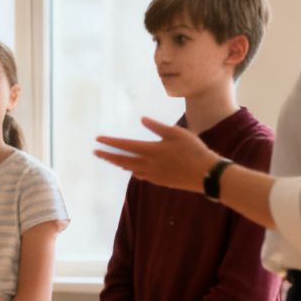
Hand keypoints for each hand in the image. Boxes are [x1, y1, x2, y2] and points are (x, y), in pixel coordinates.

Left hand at [94, 118, 221, 192]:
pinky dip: (133, 170)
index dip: (110, 142)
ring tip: (111, 159)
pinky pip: (141, 175)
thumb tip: (142, 119)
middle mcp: (147, 164)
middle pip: (122, 160)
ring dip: (119, 163)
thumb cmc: (193, 150)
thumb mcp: (176, 133)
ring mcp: (152, 175)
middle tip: (95, 152)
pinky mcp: (159, 181)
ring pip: (130, 168)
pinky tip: (133, 169)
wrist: (205, 174)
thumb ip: (157, 127)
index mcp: (150, 150)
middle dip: (107, 155)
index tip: (98, 140)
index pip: (124, 146)